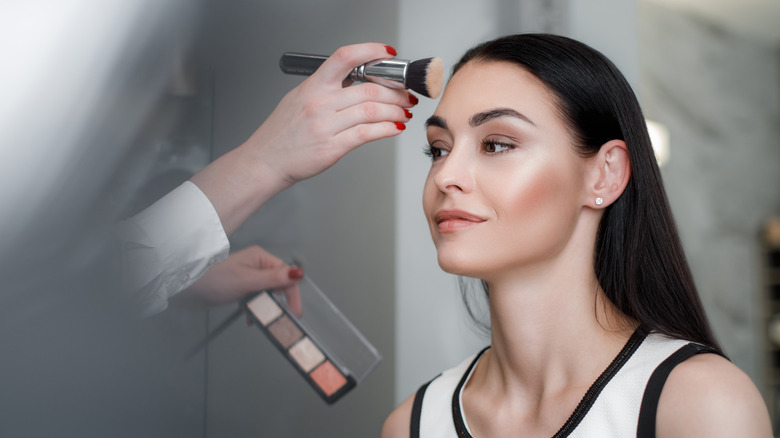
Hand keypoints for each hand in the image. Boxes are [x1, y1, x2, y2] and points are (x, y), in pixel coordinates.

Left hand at [172, 245, 302, 313]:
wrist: (186, 288)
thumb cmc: (214, 280)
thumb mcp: (247, 280)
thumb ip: (274, 279)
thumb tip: (299, 273)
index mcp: (260, 258)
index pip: (286, 274)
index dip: (292, 293)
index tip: (295, 312)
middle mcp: (256, 265)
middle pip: (278, 284)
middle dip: (280, 302)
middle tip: (282, 319)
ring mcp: (248, 277)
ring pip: (267, 293)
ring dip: (267, 307)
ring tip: (265, 319)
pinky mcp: (239, 288)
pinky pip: (255, 298)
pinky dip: (256, 308)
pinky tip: (251, 318)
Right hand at [190, 42, 415, 235]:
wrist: (265, 161)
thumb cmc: (281, 134)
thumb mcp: (298, 99)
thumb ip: (325, 89)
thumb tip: (356, 82)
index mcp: (312, 86)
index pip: (344, 57)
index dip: (370, 51)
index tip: (387, 53)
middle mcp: (320, 103)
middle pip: (369, 88)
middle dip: (396, 92)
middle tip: (406, 95)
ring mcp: (326, 125)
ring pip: (372, 110)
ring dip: (396, 111)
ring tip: (404, 112)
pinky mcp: (333, 147)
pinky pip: (367, 133)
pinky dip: (387, 129)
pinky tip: (395, 127)